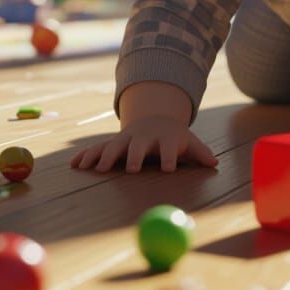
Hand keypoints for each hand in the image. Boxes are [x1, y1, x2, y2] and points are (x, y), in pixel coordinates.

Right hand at [70, 113, 217, 173]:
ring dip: (105, 156)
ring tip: (97, 169)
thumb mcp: (189, 142)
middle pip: (138, 145)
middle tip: (130, 169)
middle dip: (134, 156)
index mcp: (164, 138)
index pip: (168, 147)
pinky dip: (85, 156)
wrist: (154, 119)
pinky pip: (96, 149)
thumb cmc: (174, 138)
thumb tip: (215, 163)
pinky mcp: (112, 144)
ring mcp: (125, 139)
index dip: (169, 156)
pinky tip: (75, 165)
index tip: (169, 168)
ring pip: (113, 146)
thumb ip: (200, 153)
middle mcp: (143, 137)